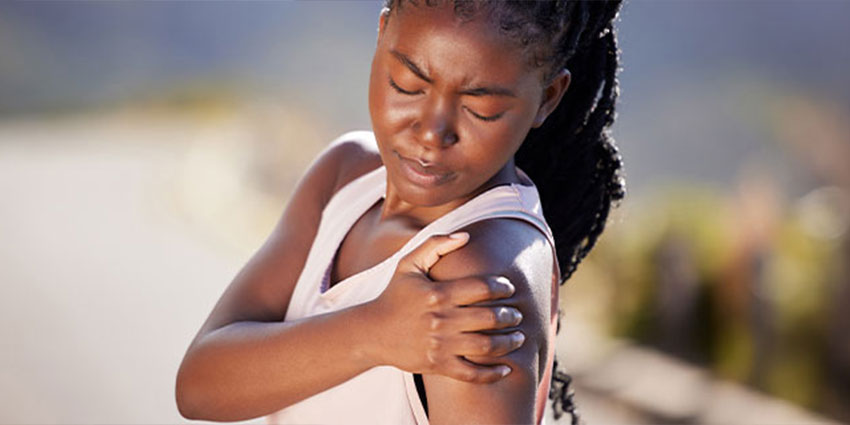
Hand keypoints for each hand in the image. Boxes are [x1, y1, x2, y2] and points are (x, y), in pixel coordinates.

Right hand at [364, 232, 524, 382]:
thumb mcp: (408, 264)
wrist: (372, 332)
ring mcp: (440, 344)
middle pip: (488, 317)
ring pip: (485, 346)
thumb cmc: (394, 295)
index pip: (481, 288)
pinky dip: (492, 373)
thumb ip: (435, 245)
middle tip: (518, 314)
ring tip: (518, 336)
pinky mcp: (438, 365)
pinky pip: (471, 373)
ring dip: (508, 342)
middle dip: (510, 315)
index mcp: (437, 293)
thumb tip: (466, 236)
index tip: (509, 289)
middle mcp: (441, 319)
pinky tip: (506, 368)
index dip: (502, 287)